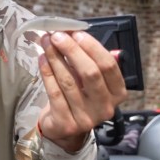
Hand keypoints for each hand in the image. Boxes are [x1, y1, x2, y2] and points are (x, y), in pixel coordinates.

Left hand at [37, 30, 126, 151]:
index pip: (108, 65)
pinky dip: (47, 72)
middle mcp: (105, 107)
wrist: (64, 126)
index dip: (92, 47)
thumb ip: (89, 59)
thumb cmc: (80, 96)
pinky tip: (42, 59)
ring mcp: (86, 117)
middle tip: (57, 36)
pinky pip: (55, 92)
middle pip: (90, 73)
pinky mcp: (66, 123)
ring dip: (55, 57)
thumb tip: (74, 33)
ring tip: (46, 43)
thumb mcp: (91, 80)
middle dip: (72, 50)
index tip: (76, 33)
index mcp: (117, 92)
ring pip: (69, 81)